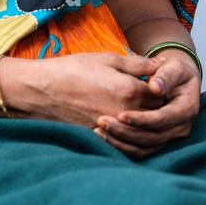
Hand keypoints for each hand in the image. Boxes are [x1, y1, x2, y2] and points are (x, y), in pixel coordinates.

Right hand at [9, 52, 164, 128]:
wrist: (41, 91)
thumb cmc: (73, 70)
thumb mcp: (107, 59)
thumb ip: (137, 63)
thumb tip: (161, 64)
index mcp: (130, 90)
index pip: (162, 95)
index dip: (164, 91)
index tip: (161, 86)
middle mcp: (125, 113)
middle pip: (156, 116)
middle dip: (158, 109)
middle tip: (156, 101)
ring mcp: (113, 130)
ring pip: (143, 134)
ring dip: (146, 126)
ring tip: (143, 115)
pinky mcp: (101, 140)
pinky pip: (126, 145)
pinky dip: (131, 139)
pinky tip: (128, 129)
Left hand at [93, 53, 201, 160]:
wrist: (177, 80)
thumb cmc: (175, 70)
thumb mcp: (175, 67)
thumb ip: (166, 75)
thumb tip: (155, 86)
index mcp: (187, 110)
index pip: (162, 119)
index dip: (142, 119)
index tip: (121, 115)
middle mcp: (180, 128)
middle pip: (151, 137)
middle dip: (125, 132)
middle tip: (102, 122)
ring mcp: (170, 137)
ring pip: (144, 148)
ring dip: (120, 142)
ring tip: (99, 131)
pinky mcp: (158, 142)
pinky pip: (139, 151)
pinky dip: (121, 147)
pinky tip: (104, 137)